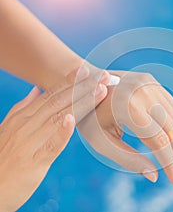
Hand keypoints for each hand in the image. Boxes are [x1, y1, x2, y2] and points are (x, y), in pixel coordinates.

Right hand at [0, 66, 107, 211]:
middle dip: (82, 87)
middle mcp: (26, 126)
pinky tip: (72, 119)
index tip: (86, 70)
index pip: (50, 94)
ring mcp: (29, 143)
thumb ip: (24, 108)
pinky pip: (50, 145)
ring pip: (58, 118)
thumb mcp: (9, 128)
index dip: (69, 81)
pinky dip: (61, 132)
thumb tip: (37, 89)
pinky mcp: (33, 162)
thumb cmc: (4, 157)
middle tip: (103, 76)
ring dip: (81, 103)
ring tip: (99, 91)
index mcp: (23, 117)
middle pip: (58, 102)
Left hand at [78, 70, 172, 185]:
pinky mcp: (152, 82)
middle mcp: (142, 92)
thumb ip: (127, 159)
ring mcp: (149, 84)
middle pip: (172, 129)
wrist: (83, 83)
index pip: (158, 140)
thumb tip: (155, 176)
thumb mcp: (101, 141)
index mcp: (128, 107)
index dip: (170, 162)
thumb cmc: (89, 116)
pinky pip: (172, 105)